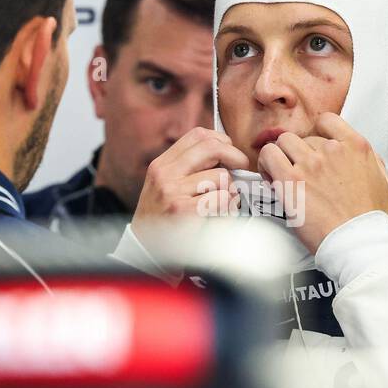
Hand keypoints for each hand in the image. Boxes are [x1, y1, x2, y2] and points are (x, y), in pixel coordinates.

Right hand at [131, 127, 249, 254]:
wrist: (146, 252)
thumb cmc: (162, 221)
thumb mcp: (165, 186)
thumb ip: (188, 168)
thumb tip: (226, 153)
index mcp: (162, 164)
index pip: (198, 135)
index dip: (222, 141)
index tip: (230, 154)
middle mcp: (165, 175)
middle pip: (212, 147)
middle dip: (235, 156)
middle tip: (241, 168)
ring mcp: (173, 192)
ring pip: (221, 176)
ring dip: (230, 190)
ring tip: (222, 202)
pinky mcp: (184, 212)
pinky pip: (221, 199)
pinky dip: (228, 207)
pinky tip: (220, 214)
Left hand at [257, 112, 387, 253]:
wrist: (358, 243)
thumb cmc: (370, 220)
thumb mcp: (385, 183)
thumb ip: (373, 163)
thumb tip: (362, 157)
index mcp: (356, 146)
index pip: (327, 120)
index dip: (317, 134)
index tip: (315, 148)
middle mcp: (332, 150)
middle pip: (303, 136)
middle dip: (299, 153)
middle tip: (298, 171)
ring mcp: (310, 163)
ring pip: (282, 142)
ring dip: (280, 156)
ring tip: (281, 173)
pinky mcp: (291, 180)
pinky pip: (268, 156)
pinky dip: (266, 165)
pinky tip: (272, 178)